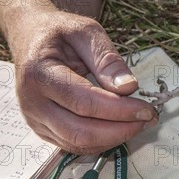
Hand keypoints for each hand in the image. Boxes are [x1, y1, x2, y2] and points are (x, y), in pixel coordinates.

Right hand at [9, 10, 157, 153]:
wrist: (30, 38)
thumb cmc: (59, 33)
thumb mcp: (86, 32)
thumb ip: (107, 59)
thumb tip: (128, 87)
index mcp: (39, 74)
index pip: (84, 103)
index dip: (119, 111)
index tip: (147, 109)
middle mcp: (32, 102)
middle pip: (81, 132)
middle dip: (120, 130)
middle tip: (147, 119)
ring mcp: (36, 120)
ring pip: (79, 144)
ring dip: (114, 139)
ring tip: (138, 123)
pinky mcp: (44, 131)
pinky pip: (76, 146)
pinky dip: (102, 142)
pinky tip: (120, 128)